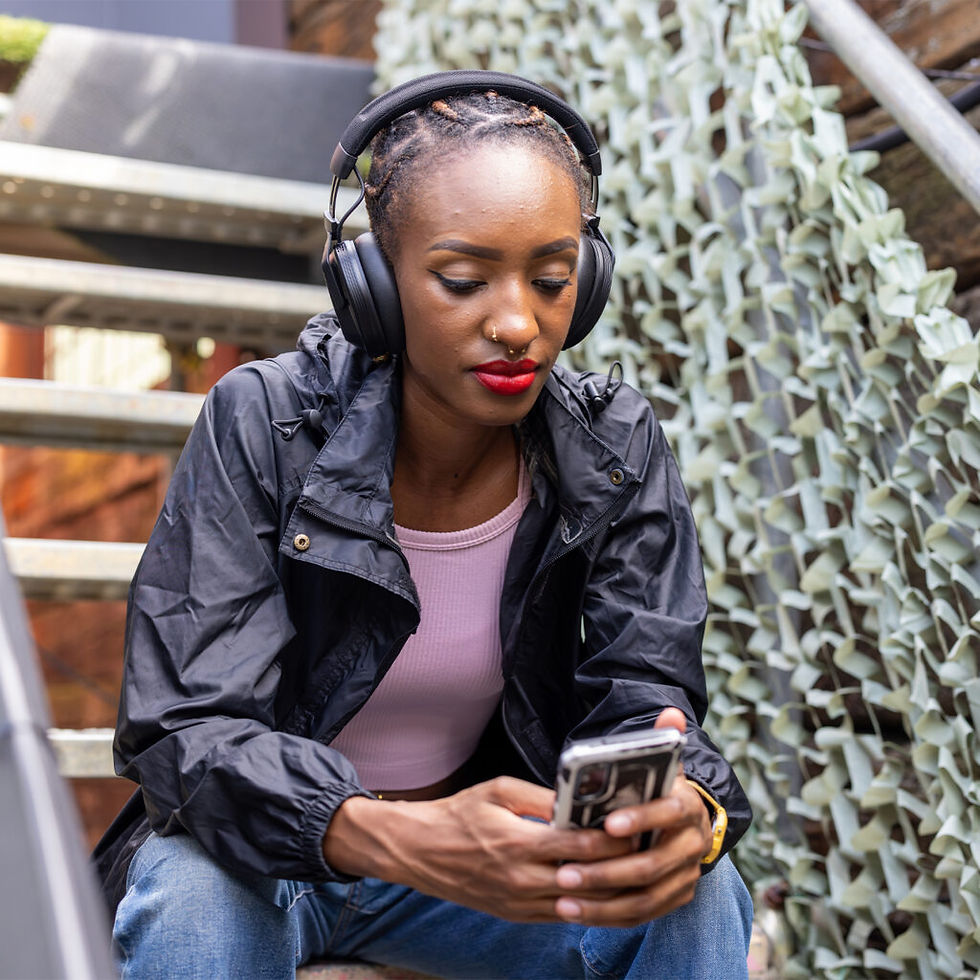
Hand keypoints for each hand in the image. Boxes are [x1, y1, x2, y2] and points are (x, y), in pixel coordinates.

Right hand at [323, 776, 633, 922]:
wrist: (419, 851)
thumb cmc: (459, 813)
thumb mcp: (499, 790)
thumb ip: (542, 798)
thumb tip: (580, 802)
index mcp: (519, 843)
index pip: (581, 846)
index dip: (614, 838)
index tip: (637, 825)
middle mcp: (522, 879)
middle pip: (588, 879)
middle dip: (620, 866)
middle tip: (646, 849)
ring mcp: (519, 903)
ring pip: (579, 905)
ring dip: (609, 891)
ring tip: (634, 871)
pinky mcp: (516, 915)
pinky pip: (561, 916)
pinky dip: (587, 906)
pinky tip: (606, 891)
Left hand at [551, 708, 712, 926]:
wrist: (687, 824)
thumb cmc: (659, 790)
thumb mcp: (663, 765)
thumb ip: (661, 742)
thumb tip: (670, 714)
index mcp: (688, 807)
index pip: (668, 812)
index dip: (641, 818)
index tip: (607, 823)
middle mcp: (692, 846)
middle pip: (651, 865)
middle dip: (606, 869)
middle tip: (564, 870)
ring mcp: (685, 878)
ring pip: (644, 897)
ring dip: (600, 900)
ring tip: (561, 895)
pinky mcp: (673, 900)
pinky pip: (639, 916)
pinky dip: (605, 916)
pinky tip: (571, 912)